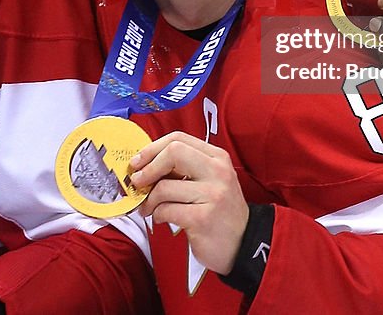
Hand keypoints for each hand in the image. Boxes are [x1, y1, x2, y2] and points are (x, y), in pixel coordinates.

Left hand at [129, 131, 247, 275]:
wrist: (244, 244)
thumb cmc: (219, 211)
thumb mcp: (209, 181)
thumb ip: (184, 168)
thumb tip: (145, 163)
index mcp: (217, 157)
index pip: (178, 139)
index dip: (152, 148)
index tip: (138, 162)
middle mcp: (218, 172)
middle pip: (173, 152)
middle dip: (148, 168)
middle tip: (138, 181)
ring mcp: (212, 194)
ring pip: (165, 186)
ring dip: (150, 199)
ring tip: (149, 208)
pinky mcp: (203, 218)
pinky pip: (167, 210)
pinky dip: (158, 215)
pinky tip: (162, 218)